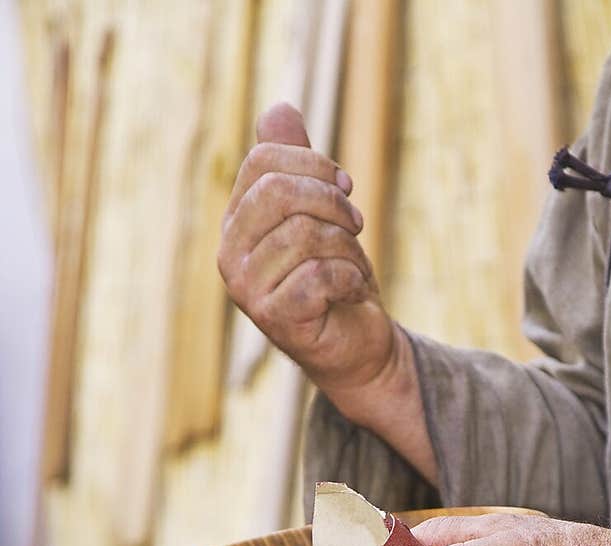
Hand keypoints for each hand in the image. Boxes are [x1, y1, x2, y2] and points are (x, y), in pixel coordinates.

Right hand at [217, 103, 394, 390]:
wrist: (355, 346)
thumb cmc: (335, 277)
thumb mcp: (319, 213)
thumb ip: (298, 165)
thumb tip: (279, 107)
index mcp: (235, 221)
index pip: (264, 160)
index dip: (314, 163)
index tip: (346, 186)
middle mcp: (230, 254)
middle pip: (280, 192)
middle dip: (332, 202)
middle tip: (355, 225)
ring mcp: (247, 290)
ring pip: (305, 235)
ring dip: (347, 248)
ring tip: (353, 266)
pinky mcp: (274, 319)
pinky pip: (319, 275)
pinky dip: (350, 278)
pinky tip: (351, 290)